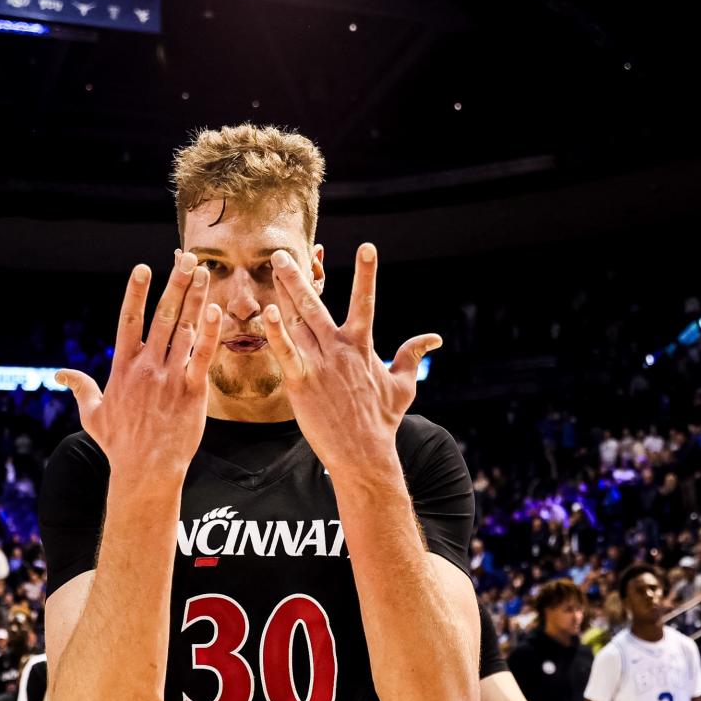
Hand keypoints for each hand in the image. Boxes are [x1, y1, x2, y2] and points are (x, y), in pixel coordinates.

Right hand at [55, 253, 221, 483]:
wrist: (144, 471)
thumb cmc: (119, 445)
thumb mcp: (92, 414)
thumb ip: (80, 388)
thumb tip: (61, 375)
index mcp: (123, 367)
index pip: (128, 320)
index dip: (136, 292)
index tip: (143, 267)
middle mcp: (147, 366)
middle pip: (163, 316)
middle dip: (175, 284)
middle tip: (187, 258)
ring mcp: (170, 377)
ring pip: (186, 329)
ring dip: (196, 299)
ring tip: (205, 273)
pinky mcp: (192, 392)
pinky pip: (203, 357)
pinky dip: (211, 333)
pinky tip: (217, 311)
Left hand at [262, 244, 440, 474]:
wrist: (364, 454)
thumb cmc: (382, 421)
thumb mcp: (402, 385)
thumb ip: (412, 355)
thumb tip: (434, 338)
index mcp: (361, 346)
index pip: (366, 302)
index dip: (367, 274)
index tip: (367, 246)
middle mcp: (339, 349)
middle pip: (315, 304)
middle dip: (297, 276)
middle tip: (282, 251)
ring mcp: (319, 364)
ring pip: (296, 321)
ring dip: (282, 293)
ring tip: (271, 268)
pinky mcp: (301, 382)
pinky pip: (285, 352)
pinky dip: (276, 332)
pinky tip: (266, 311)